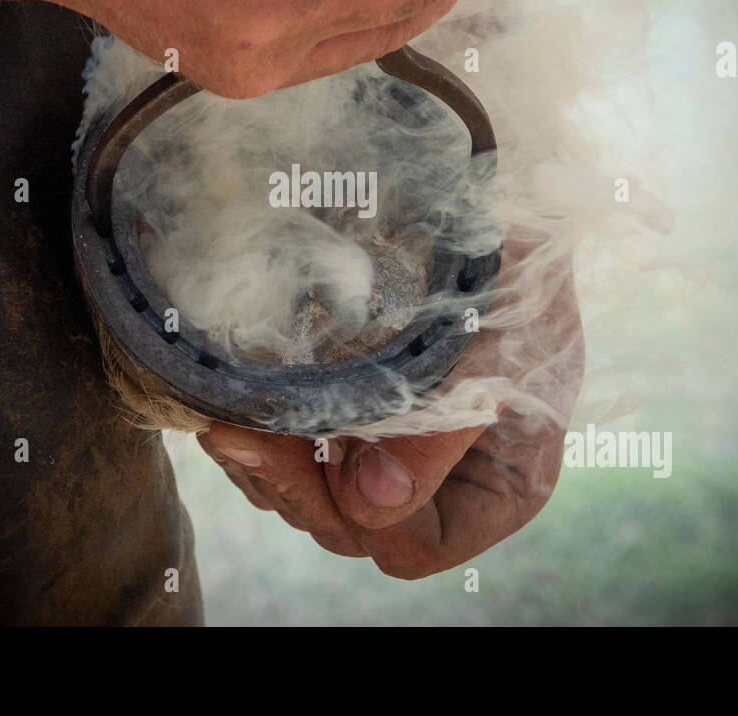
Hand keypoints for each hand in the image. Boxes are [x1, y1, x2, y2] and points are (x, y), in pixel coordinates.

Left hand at [197, 245, 583, 578]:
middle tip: (239, 433)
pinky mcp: (354, 415)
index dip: (364, 516)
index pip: (421, 543)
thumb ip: (440, 427)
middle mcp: (447, 479)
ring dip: (267, 467)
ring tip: (227, 421)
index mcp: (502, 481)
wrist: (487, 194)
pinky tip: (237, 406)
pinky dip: (264, 438)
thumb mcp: (495, 340)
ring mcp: (396, 448)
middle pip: (356, 528)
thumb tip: (372, 503)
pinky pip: (298, 456)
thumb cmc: (511, 263)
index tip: (322, 453)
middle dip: (296, 485)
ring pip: (316, 497)